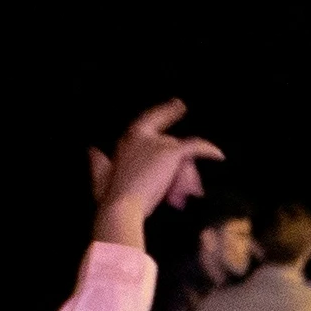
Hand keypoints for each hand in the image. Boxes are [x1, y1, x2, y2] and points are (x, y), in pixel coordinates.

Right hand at [87, 100, 228, 242]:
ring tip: (192, 167)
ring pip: (178, 144)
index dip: (152, 116)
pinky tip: (218, 155)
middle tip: (180, 104)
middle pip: (158, 122)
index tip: (158, 109)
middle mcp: (139, 137)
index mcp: (124, 143)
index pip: (140, 125)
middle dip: (169, 111)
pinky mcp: (170, 151)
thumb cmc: (110, 197)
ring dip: (186, 157)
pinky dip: (208, 150)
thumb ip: (97, 162)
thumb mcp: (99, 177)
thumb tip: (92, 150)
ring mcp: (155, 142)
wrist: (122, 205)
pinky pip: (195, 147)